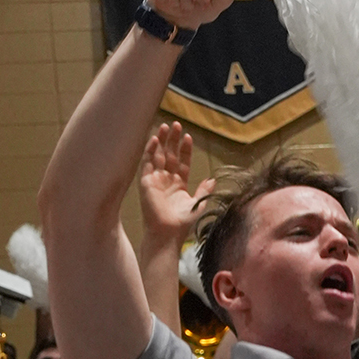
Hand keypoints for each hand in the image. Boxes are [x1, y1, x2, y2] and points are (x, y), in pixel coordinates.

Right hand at [138, 123, 214, 243]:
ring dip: (161, 141)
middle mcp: (166, 180)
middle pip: (169, 155)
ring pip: (158, 155)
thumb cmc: (182, 222)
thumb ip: (204, 190)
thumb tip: (213, 179)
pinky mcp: (145, 182)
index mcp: (179, 184)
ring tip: (166, 126)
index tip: (188, 136)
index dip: (185, 149)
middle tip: (176, 124)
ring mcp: (155, 180)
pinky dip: (150, 151)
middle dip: (173, 140)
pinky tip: (154, 139)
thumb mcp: (198, 203)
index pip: (182, 161)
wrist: (168, 233)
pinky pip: (147, 163)